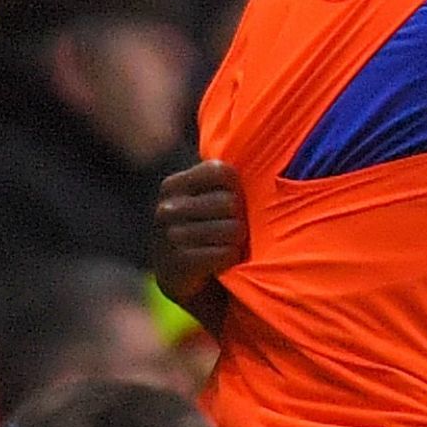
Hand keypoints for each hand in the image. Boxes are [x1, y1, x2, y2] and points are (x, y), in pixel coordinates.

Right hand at [152, 158, 244, 313]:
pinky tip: (220, 267)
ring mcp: (168, 236)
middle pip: (231, 203)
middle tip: (231, 236)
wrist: (193, 288)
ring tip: (225, 251)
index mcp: (174, 185)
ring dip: (237, 245)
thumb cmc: (213, 238)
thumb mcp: (214, 202)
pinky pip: (225, 255)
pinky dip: (231, 262)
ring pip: (232, 230)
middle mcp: (166, 207)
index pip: (224, 172)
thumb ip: (226, 180)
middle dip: (241, 222)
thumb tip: (261, 138)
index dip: (239, 192)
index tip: (233, 208)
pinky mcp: (176, 265)